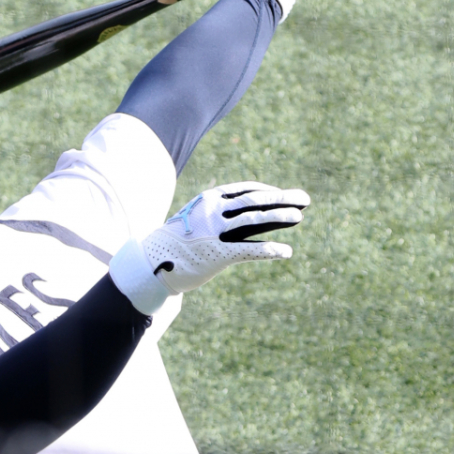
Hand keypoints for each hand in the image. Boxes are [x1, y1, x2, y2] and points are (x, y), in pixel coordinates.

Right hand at [145, 182, 309, 296]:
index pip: (246, 190)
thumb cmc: (174, 243)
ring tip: (300, 216)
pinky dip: (270, 250)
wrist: (150, 264)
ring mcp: (216, 233)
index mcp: (209, 199)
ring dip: (280, 217)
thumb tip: (236, 215)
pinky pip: (249, 250)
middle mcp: (214, 212)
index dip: (268, 192)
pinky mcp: (217, 255)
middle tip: (304, 199)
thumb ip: (215, 215)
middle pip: (255, 201)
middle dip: (282, 199)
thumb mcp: (193, 220)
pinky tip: (285, 251)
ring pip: (255, 221)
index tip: (282, 195)